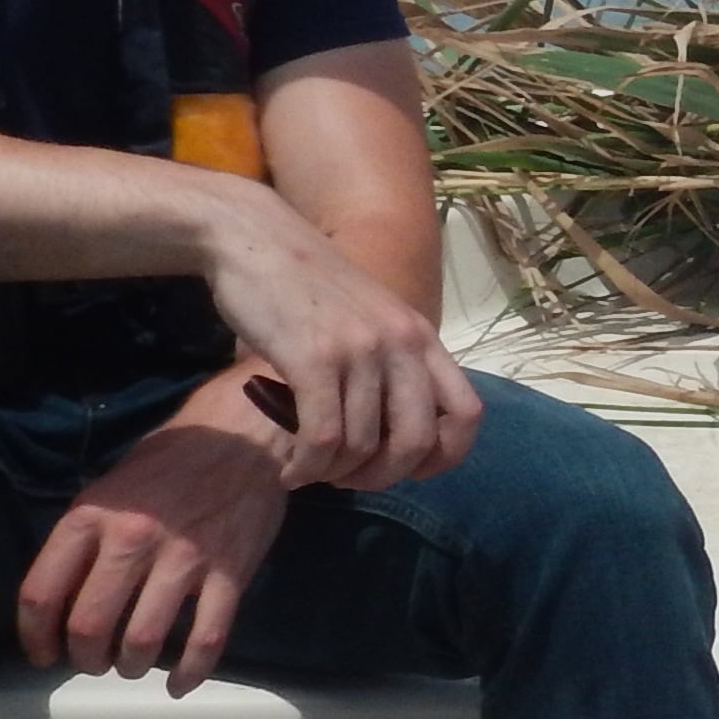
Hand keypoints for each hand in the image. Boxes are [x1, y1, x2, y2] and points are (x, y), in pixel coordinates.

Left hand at [17, 375, 295, 695]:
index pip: (42, 593)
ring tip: (132, 664)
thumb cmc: (171, 460)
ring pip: (141, 640)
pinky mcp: (229, 573)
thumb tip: (66, 596)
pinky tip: (179, 683)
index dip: (35, 636)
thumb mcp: (110, 486)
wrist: (245, 435)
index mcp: (92, 516)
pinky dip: (189, 672)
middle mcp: (131, 539)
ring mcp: (184, 558)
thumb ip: (86, 537)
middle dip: (84, 658)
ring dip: (130, 665)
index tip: (44, 653)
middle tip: (94, 660)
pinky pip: (207, 638)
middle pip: (88, 626)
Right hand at [194, 179, 481, 488]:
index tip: (408, 469)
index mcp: (421, 336)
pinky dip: (307, 468)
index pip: (467, 414)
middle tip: (348, 480)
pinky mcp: (313, 358)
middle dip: (382, 477)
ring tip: (309, 470)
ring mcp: (360, 350)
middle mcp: (401, 343)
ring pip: (363, 447)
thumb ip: (391, 364)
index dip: (445, 456)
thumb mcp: (369, 318)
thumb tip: (394, 437)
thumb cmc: (305, 286)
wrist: (251, 238)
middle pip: (417, 443)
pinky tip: (291, 473)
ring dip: (333, 474)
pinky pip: (322, 439)